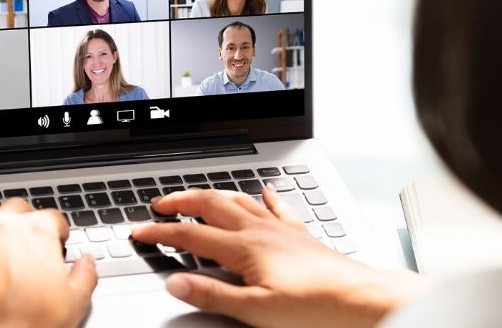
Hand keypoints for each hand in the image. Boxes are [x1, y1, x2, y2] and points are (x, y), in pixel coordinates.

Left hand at [0, 198, 97, 327]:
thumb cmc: (36, 324)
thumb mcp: (76, 300)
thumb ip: (85, 274)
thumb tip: (86, 264)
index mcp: (37, 231)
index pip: (52, 217)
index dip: (58, 230)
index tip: (57, 242)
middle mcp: (2, 229)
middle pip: (15, 207)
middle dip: (24, 219)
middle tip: (28, 238)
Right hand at [132, 187, 429, 327]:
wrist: (361, 300)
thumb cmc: (315, 308)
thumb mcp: (255, 310)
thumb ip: (212, 294)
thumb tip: (176, 283)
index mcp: (245, 247)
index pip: (191, 234)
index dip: (161, 232)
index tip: (140, 231)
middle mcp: (261, 230)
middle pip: (212, 205)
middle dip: (181, 201)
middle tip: (160, 203)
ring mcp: (281, 228)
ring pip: (239, 200)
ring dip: (213, 194)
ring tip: (197, 195)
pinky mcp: (299, 233)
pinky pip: (276, 206)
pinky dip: (263, 197)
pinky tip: (263, 191)